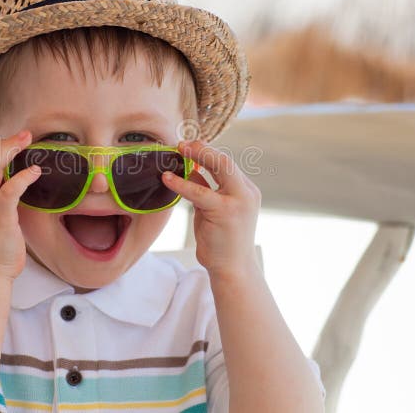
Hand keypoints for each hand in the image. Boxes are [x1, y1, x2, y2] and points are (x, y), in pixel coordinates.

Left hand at [161, 139, 261, 278]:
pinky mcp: (226, 211)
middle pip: (226, 160)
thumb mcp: (212, 210)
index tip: (189, 146)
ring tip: (177, 149)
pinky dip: (182, 183)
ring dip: (197, 154)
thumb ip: (206, 190)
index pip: (227, 165)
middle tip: (182, 143)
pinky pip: (200, 191)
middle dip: (203, 148)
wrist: (233, 270)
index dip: (207, 153)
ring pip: (220, 167)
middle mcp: (246, 193)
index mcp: (245, 191)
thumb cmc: (222, 242)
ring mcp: (239, 201)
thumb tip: (191, 169)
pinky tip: (168, 178)